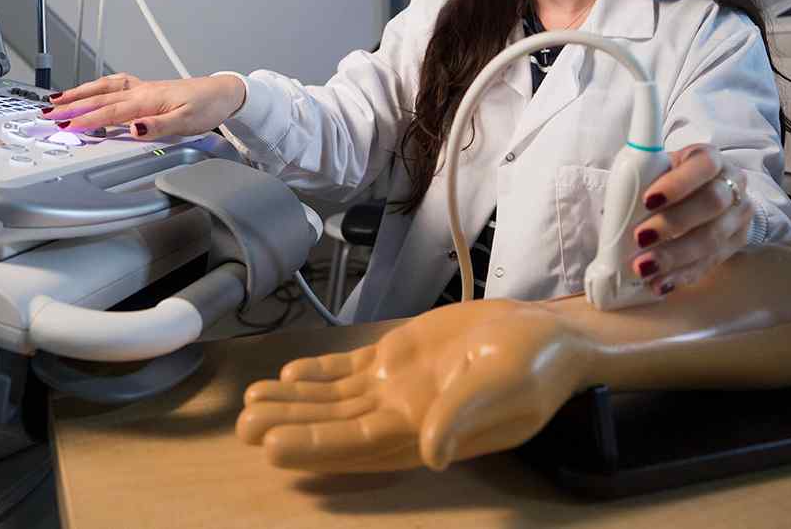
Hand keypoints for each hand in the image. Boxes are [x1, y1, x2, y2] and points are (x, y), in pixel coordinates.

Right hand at [45, 72, 245, 138]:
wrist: (222, 93)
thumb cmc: (206, 107)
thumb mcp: (186, 122)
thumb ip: (157, 126)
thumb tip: (133, 129)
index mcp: (147, 100)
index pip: (110, 112)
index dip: (86, 120)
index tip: (65, 126)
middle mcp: (141, 91)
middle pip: (99, 98)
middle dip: (71, 105)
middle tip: (48, 113)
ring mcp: (142, 88)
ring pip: (103, 88)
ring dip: (79, 93)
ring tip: (57, 99)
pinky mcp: (146, 89)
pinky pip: (113, 85)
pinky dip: (97, 86)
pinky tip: (91, 89)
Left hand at [236, 301, 586, 471]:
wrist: (547, 335)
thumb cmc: (533, 367)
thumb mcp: (504, 390)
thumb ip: (464, 418)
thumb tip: (431, 454)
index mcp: (424, 428)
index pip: (358, 444)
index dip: (317, 447)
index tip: (274, 448)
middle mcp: (402, 412)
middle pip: (335, 424)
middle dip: (291, 426)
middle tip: (243, 427)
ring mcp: (397, 384)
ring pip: (334, 398)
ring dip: (294, 402)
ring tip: (251, 403)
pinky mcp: (399, 356)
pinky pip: (350, 368)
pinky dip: (320, 373)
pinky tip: (290, 375)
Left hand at [631, 144, 752, 296]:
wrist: (714, 193)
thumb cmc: (675, 178)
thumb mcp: (662, 168)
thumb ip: (645, 179)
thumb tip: (613, 209)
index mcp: (710, 159)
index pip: (703, 166)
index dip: (677, 184)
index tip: (647, 200)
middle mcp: (732, 185)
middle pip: (711, 204)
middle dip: (673, 224)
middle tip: (640, 238)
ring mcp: (738, 216)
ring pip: (712, 238)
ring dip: (675, 256)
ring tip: (644, 268)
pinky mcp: (736, 244)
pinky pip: (711, 263)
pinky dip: (682, 274)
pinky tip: (660, 283)